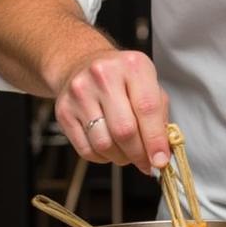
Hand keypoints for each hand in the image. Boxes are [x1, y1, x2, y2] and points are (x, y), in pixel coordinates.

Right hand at [51, 49, 171, 174]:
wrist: (82, 64)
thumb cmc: (121, 77)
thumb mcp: (147, 83)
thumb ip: (159, 114)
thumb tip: (162, 151)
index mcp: (133, 66)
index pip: (147, 108)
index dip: (155, 139)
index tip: (161, 159)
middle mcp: (104, 76)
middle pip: (124, 130)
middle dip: (139, 154)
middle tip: (146, 162)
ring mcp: (80, 94)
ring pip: (104, 144)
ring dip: (121, 157)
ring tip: (128, 154)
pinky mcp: (63, 111)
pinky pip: (86, 149)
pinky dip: (103, 157)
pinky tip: (110, 149)